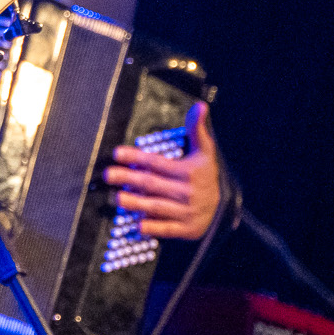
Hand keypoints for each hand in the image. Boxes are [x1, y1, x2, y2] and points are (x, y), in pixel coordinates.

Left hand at [104, 101, 222, 239]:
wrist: (225, 207)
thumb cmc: (206, 175)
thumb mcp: (205, 151)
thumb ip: (197, 129)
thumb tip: (200, 105)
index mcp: (188, 171)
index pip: (157, 162)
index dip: (136, 157)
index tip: (117, 153)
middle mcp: (186, 191)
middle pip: (152, 184)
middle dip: (129, 178)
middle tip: (108, 174)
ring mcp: (186, 211)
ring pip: (157, 207)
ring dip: (137, 203)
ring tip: (118, 198)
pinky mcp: (186, 229)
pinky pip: (167, 229)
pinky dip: (153, 228)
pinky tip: (137, 225)